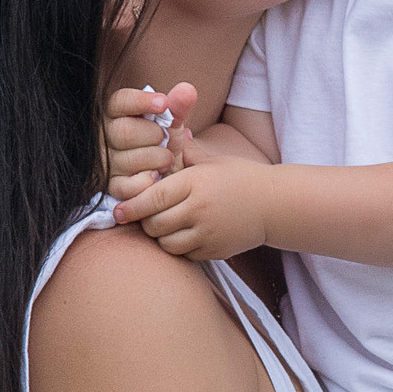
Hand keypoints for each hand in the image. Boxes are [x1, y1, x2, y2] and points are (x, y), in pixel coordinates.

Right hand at [101, 83, 196, 205]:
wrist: (169, 176)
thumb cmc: (164, 143)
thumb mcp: (173, 124)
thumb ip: (179, 107)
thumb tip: (187, 89)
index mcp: (117, 113)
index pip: (120, 101)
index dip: (140, 102)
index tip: (163, 104)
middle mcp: (105, 136)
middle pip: (123, 131)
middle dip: (153, 136)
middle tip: (166, 140)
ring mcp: (106, 162)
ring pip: (126, 159)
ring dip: (156, 159)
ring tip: (166, 159)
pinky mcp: (112, 186)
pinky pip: (127, 186)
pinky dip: (148, 181)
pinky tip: (157, 175)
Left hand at [116, 159, 271, 260]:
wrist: (274, 204)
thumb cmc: (240, 177)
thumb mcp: (211, 160)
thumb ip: (182, 153)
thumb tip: (159, 136)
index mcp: (195, 182)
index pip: (152, 198)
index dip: (131, 206)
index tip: (118, 211)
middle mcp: (199, 209)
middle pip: (154, 224)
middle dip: (145, 222)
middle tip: (147, 216)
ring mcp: (207, 233)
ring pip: (165, 243)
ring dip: (160, 237)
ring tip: (166, 225)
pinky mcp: (214, 251)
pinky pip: (183, 255)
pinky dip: (178, 247)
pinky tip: (185, 235)